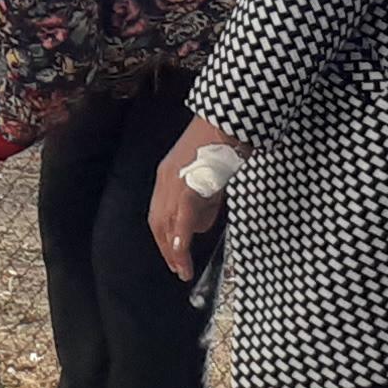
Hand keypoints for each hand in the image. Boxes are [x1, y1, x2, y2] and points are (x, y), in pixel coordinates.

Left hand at [149, 118, 234, 280]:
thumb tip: (200, 225)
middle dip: (166, 249)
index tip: (172, 255)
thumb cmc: (224, 141)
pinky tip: (182, 254)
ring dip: (174, 250)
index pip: (159, 212)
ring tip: (183, 269)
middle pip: (158, 221)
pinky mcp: (190, 183)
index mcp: (168, 174)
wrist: (229, 117)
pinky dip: (181, 237)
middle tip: (178, 269)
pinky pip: (183, 216)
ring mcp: (176, 181)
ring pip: (169, 223)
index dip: (164, 237)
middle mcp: (166, 178)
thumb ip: (203, 199)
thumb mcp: (208, 173)